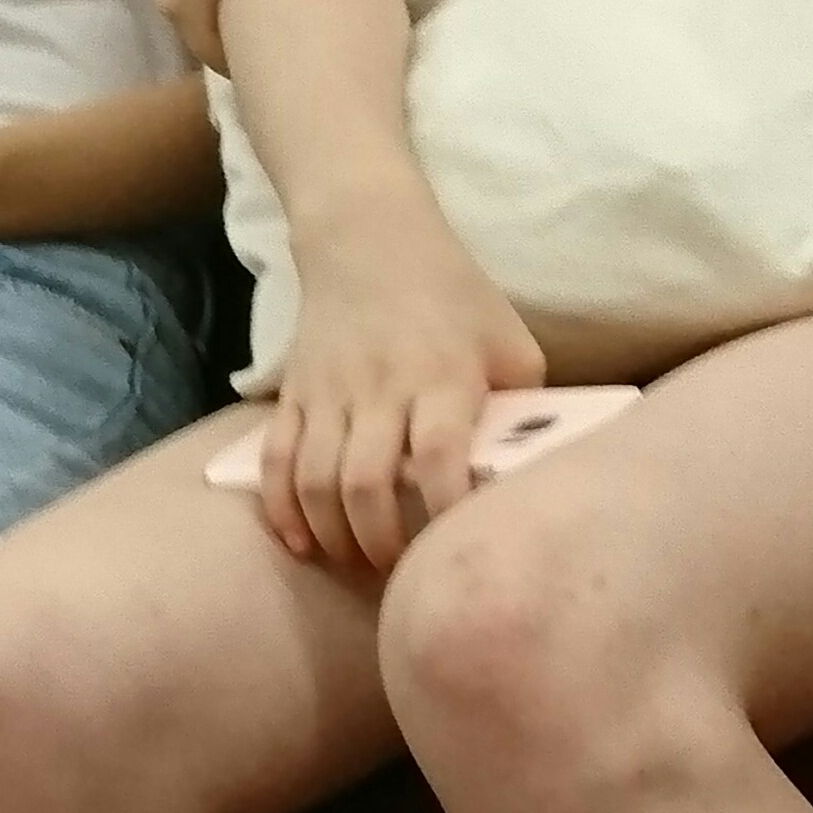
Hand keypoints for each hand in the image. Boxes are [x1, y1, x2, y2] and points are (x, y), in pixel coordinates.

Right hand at [253, 210, 545, 576]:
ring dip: (334, 535)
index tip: (455, 549)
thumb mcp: (509, 338)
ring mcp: (331, 393)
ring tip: (355, 563)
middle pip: (367, 484)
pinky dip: (281, 509)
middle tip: (399, 575)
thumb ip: (524, 402)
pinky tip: (299, 543)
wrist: (369, 237)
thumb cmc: (452, 294)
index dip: (445, 511)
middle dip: (381, 543)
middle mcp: (382, 389)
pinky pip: (276, 460)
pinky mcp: (295, 394)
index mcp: (443, 377)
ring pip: (316, 481)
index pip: (440, 457)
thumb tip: (536, 467)